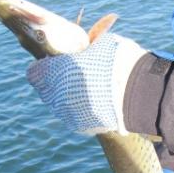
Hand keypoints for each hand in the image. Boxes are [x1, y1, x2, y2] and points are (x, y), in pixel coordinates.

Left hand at [26, 33, 146, 134]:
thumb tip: (82, 48)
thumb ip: (82, 49)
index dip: (44, 67)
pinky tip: (97, 103)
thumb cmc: (119, 61)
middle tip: (73, 77)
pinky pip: (75, 117)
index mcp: (55, 72)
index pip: (34, 73)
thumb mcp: (98, 45)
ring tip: (89, 91)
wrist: (139, 92)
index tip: (55, 64)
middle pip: (45, 91)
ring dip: (68, 98)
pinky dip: (82, 111)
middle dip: (55, 83)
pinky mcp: (83, 127)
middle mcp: (56, 96)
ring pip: (59, 106)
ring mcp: (69, 115)